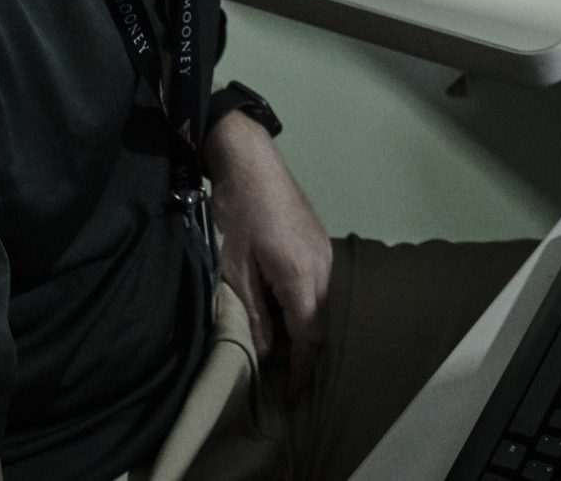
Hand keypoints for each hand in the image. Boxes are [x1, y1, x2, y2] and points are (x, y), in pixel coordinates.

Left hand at [206, 110, 333, 396]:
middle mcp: (324, 269)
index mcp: (302, 278)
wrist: (251, 161)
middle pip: (324, 325)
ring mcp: (326, 254)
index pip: (311, 338)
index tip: (296, 398)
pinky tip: (294, 317)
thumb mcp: (234, 268)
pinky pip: (323, 288)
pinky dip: (311, 310)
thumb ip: (253, 313)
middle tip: (293, 386)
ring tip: (292, 358)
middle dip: (311, 358)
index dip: (305, 372)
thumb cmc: (237, 213)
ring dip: (311, 333)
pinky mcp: (321, 244)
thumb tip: (268, 352)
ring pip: (326, 306)